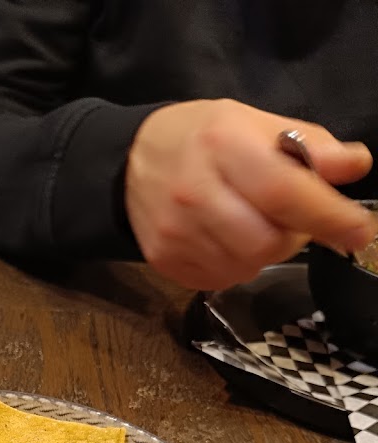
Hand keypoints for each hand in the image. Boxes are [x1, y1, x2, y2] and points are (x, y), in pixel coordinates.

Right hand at [124, 99, 374, 289]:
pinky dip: (237, 265)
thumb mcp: (254, 122)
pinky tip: (227, 241)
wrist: (129, 163)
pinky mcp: (164, 261)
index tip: (359, 230)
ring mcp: (176, 232)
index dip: (328, 216)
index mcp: (224, 145)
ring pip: (247, 266)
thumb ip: (307, 145)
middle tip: (289, 219)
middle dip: (292, 237)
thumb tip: (354, 166)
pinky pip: (221, 279)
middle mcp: (195, 193)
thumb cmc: (203, 138)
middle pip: (267, 242)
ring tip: (253, 225)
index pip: (284, 192)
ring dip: (264, 253)